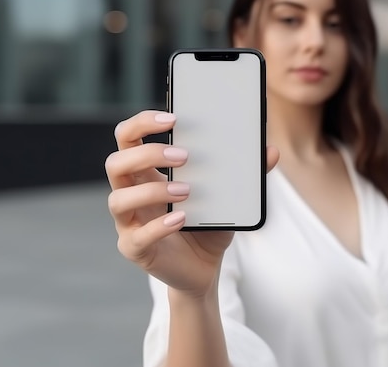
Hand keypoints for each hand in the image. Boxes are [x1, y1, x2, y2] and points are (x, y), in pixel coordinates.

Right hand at [105, 110, 278, 296]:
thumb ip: (245, 175)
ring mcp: (130, 223)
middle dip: (147, 153)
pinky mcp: (136, 249)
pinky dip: (159, 226)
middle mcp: (132, 194)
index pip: (127, 137)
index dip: (142, 123)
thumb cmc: (210, 226)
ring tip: (186, 190)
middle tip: (184, 156)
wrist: (206, 268)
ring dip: (152, 191)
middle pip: (116, 163)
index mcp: (147, 173)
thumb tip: (271, 151)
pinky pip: (137, 237)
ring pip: (118, 199)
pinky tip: (182, 219)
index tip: (172, 118)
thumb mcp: (228, 198)